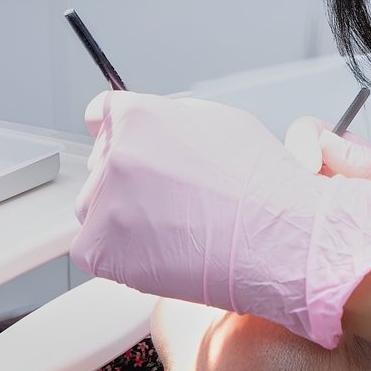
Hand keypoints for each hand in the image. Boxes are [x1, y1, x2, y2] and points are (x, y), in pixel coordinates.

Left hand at [70, 92, 370, 348]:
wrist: (278, 240)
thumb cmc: (261, 184)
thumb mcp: (218, 120)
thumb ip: (168, 117)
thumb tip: (142, 122)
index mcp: (139, 116)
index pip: (100, 115)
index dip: (117, 133)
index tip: (127, 150)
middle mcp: (116, 154)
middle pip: (101, 164)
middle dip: (126, 178)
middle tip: (171, 200)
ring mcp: (106, 203)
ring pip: (93, 207)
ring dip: (120, 217)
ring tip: (171, 229)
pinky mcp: (102, 249)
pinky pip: (93, 249)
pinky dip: (117, 255)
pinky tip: (157, 253)